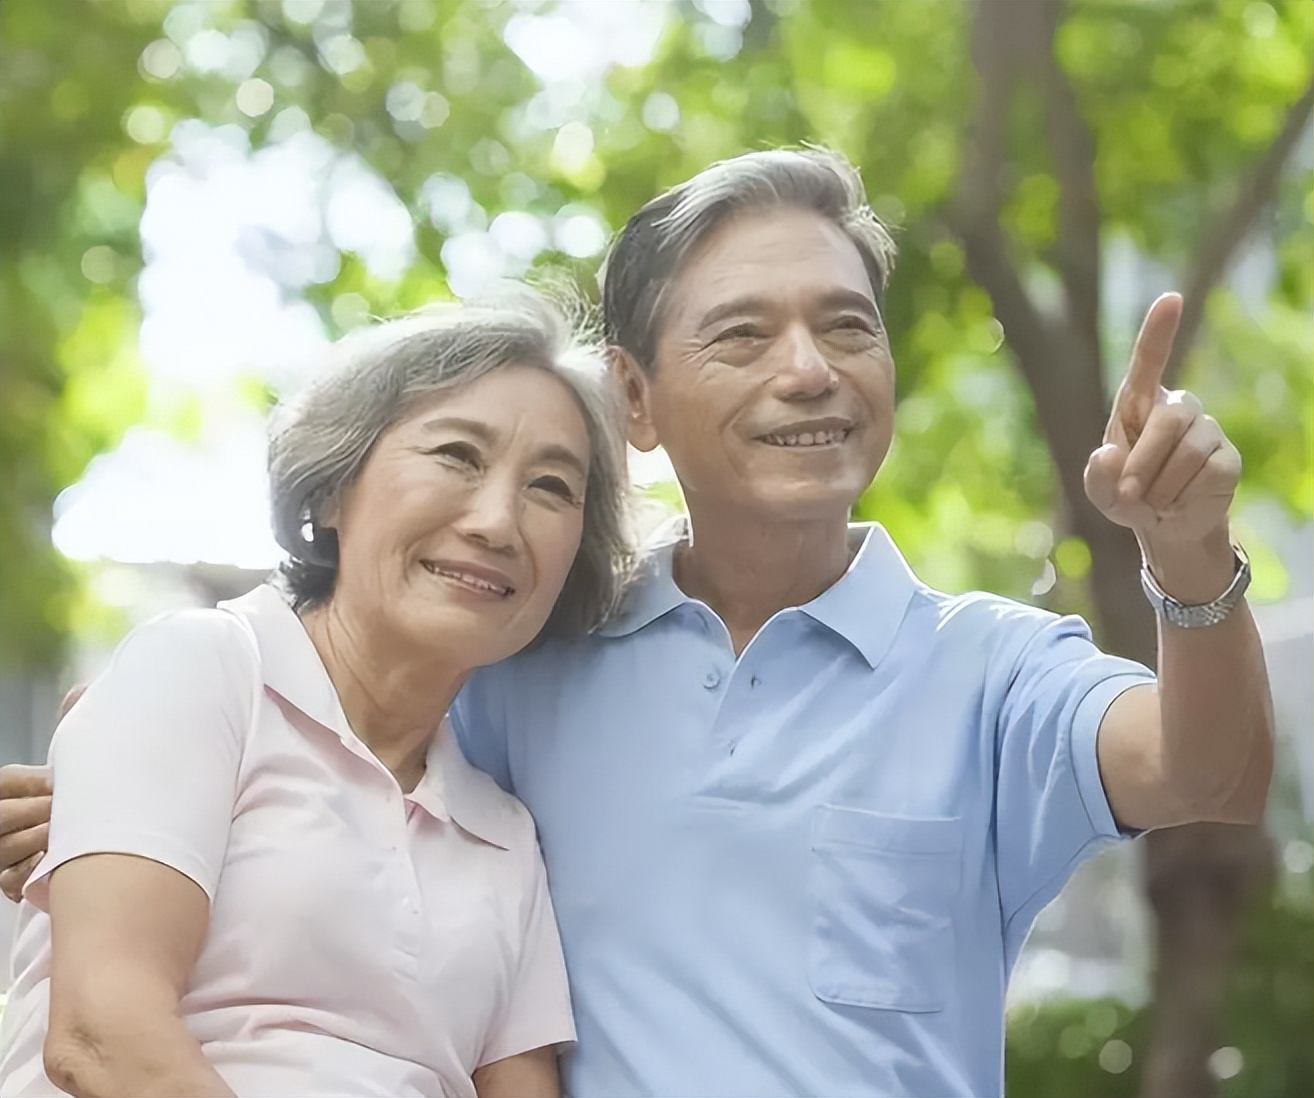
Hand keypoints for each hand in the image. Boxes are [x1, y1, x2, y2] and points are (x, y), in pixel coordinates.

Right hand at [0, 684, 81, 901]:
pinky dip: (38, 872)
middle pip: (2, 815)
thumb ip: (72, 736)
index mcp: (5, 789)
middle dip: (39, 811)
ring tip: (74, 835)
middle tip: (70, 810)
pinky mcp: (9, 884)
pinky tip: (63, 862)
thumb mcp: (72, 769)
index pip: (6, 780)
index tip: (62, 784)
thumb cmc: (84, 798)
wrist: (106, 851)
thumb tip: (80, 692)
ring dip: (43, 841)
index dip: (33, 783)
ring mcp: (0, 855)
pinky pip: (14, 881)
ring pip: (8, 849)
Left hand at [1084, 293, 1239, 547]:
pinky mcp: (1227, 456)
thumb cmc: (1128, 496)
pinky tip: (1177, 502)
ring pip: (1185, 450)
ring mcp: (1206, 429)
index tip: (1171, 299)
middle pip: (1165, 420)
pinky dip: (1180, 495)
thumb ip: (1096, 475)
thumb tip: (1110, 453)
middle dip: (1141, 463)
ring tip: (1152, 502)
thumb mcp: (1100, 491)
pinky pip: (1205, 471)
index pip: (1148, 362)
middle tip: (1127, 494)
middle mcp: (1176, 408)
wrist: (1164, 527)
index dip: (1158, 331)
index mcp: (1139, 405)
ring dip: (1158, 484)